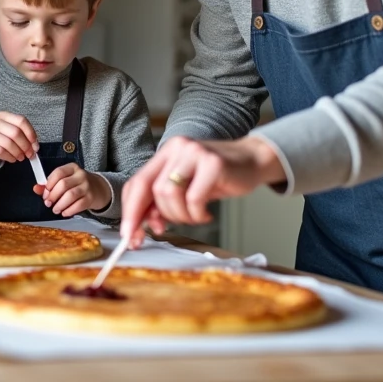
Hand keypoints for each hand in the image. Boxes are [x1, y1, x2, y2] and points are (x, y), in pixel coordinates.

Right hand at [0, 111, 37, 163]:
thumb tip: (34, 146)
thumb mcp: (8, 128)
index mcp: (4, 115)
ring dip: (18, 153)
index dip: (30, 133)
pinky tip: (12, 159)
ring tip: (21, 157)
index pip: (21, 121)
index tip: (35, 144)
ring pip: (8, 144)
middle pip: (15, 133)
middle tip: (30, 154)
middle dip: (25, 146)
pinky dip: (9, 157)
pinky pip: (0, 152)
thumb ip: (22, 134)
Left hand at [34, 163, 109, 216]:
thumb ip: (50, 184)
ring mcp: (87, 186)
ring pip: (71, 195)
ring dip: (60, 204)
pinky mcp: (91, 198)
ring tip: (55, 209)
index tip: (45, 194)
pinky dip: (69, 210)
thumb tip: (36, 188)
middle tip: (48, 203)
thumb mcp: (65, 180)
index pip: (58, 173)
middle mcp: (81, 175)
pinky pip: (78, 205)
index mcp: (72, 168)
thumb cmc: (77, 184)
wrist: (98, 189)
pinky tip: (64, 212)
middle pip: (63, 184)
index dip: (49, 184)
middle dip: (53, 196)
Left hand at [119, 136, 283, 247]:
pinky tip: (205, 213)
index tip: (129, 235)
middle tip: (163, 230)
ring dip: (180, 216)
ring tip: (194, 215)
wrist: (253, 160)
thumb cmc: (218, 176)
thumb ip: (164, 200)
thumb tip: (143, 225)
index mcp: (166, 152)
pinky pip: (194, 198)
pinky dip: (197, 214)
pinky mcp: (213, 163)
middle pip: (151, 189)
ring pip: (170, 194)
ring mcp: (195, 153)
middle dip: (154, 217)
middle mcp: (177, 148)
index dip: (130, 211)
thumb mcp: (186, 185)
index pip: (136, 182)